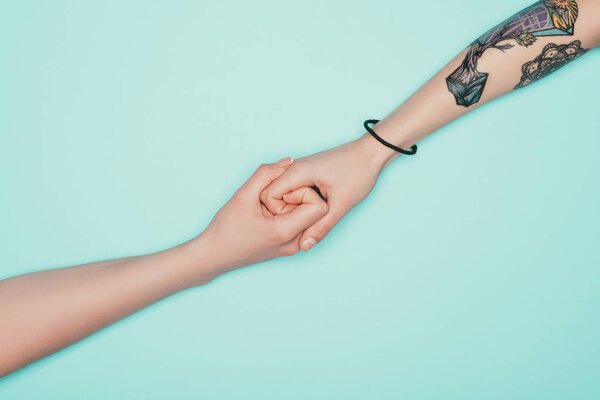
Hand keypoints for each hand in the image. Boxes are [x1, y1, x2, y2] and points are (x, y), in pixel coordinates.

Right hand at [197, 158, 327, 278]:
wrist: (215, 256)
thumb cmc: (226, 228)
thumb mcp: (243, 195)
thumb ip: (266, 174)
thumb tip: (288, 161)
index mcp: (285, 232)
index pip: (319, 206)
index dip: (304, 192)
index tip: (282, 191)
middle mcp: (295, 243)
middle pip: (316, 210)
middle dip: (299, 196)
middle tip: (273, 197)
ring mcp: (293, 247)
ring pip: (309, 216)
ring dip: (294, 205)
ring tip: (270, 205)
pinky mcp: (289, 246)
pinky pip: (301, 223)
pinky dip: (290, 213)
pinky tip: (270, 212)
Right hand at [260, 136, 395, 250]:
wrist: (371, 152)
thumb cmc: (358, 172)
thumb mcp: (341, 204)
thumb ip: (321, 226)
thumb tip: (305, 246)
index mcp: (297, 172)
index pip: (268, 197)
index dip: (278, 213)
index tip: (297, 220)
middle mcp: (293, 169)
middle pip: (273, 197)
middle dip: (286, 212)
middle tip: (308, 218)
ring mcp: (299, 171)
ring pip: (284, 195)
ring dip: (294, 208)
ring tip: (314, 212)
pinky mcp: (306, 174)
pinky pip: (293, 192)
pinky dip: (300, 202)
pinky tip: (315, 206)